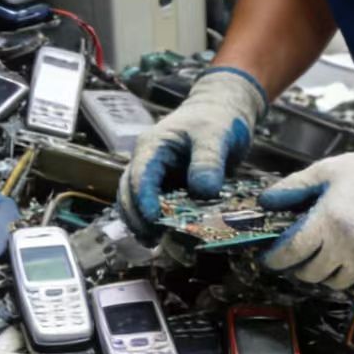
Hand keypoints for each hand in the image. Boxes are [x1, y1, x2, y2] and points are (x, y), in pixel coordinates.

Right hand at [118, 67, 268, 238]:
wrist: (224, 110)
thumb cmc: (217, 117)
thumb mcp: (215, 135)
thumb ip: (208, 161)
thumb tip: (203, 192)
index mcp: (153, 146)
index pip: (139, 176)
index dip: (143, 200)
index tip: (154, 220)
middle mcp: (148, 162)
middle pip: (128, 193)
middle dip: (137, 217)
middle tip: (153, 239)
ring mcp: (157, 175)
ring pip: (136, 202)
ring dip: (141, 223)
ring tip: (155, 243)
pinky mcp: (169, 185)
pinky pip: (157, 206)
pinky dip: (158, 222)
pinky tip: (166, 237)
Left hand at [257, 130, 353, 289]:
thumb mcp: (329, 170)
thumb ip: (295, 187)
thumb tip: (266, 200)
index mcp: (327, 222)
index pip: (290, 253)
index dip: (275, 259)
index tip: (270, 258)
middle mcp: (344, 247)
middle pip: (309, 273)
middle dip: (299, 267)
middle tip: (301, 256)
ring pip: (334, 282)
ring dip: (326, 272)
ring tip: (328, 256)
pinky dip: (353, 272)